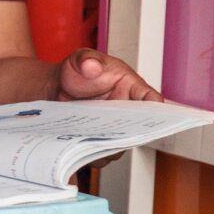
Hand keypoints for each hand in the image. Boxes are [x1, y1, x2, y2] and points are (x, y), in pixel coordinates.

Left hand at [53, 49, 161, 168]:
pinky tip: (79, 146)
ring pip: (120, 145)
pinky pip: (102, 153)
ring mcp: (113, 128)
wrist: (56, 87)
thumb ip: (86, 60)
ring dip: (109, 147)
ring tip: (93, 141)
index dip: (157, 112)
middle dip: (129, 135)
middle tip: (114, 134)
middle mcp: (126, 111)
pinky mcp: (99, 140)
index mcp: (130, 87)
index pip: (151, 100)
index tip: (152, 120)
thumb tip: (91, 66)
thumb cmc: (76, 71)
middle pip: (139, 129)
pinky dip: (93, 153)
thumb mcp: (80, 59)